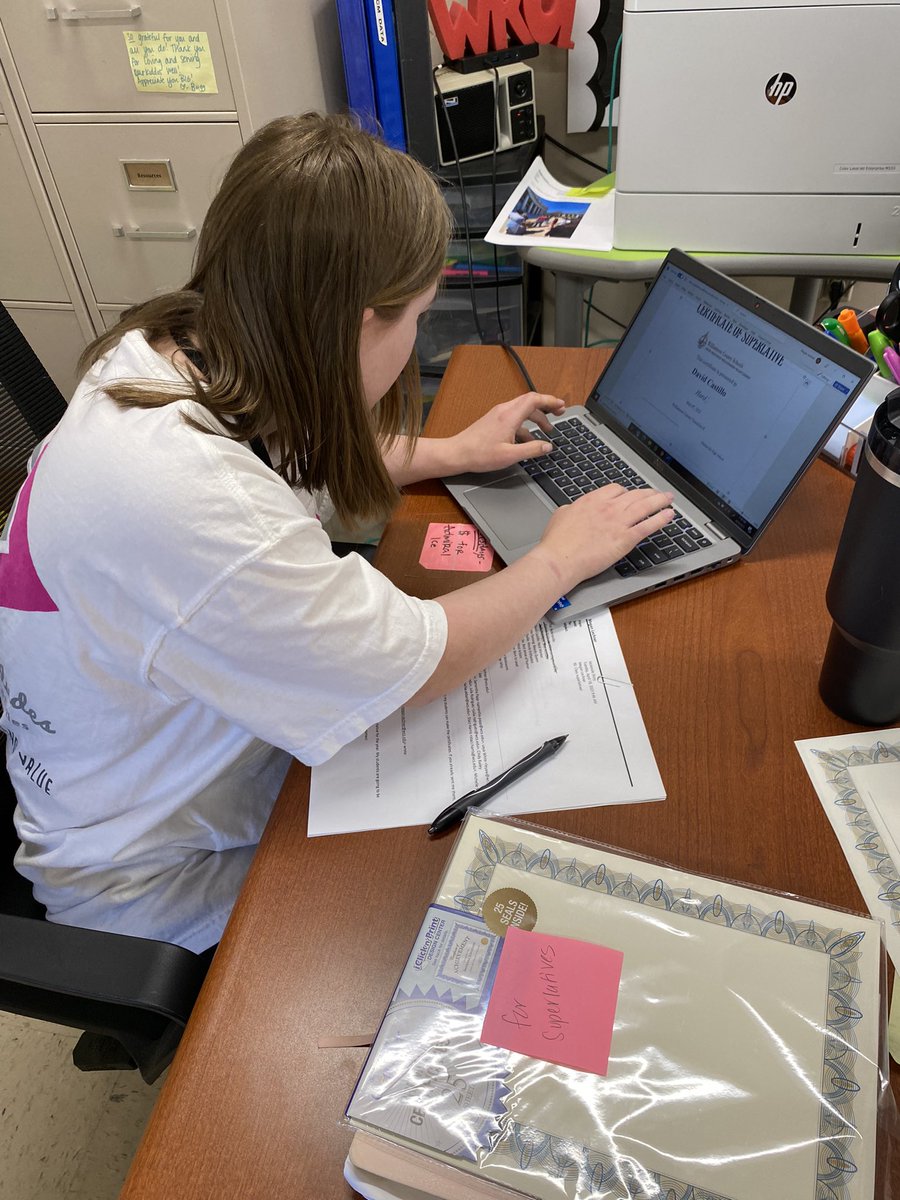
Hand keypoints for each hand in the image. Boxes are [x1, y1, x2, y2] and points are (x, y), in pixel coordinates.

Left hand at [445, 392, 565, 474]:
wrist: (457, 453)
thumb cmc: (479, 454)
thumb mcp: (510, 456)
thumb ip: (531, 450)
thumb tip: (547, 446)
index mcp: (509, 416)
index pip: (534, 399)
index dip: (550, 401)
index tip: (561, 406)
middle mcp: (504, 411)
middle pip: (530, 401)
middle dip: (546, 407)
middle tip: (559, 413)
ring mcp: (498, 414)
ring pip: (522, 410)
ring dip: (536, 417)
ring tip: (546, 430)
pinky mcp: (494, 420)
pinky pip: (514, 418)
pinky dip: (525, 425)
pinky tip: (528, 439)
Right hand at [530, 484, 675, 590]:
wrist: (559, 559)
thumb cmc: (557, 543)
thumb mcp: (560, 515)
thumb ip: (572, 509)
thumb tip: (573, 509)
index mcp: (592, 500)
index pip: (616, 490)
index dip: (627, 492)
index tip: (631, 495)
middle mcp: (608, 507)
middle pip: (635, 494)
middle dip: (648, 492)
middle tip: (656, 493)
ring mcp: (618, 522)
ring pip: (645, 506)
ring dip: (660, 500)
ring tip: (669, 499)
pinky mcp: (626, 538)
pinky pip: (648, 525)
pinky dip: (661, 518)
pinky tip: (669, 515)